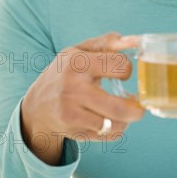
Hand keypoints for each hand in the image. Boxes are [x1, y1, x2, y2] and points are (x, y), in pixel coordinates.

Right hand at [21, 32, 144, 164]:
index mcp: (78, 63)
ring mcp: (72, 113)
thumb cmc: (65, 71)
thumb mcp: (81, 50)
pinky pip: (106, 136)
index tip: (123, 71)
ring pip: (114, 125)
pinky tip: (111, 119)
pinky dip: (116, 129)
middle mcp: (73, 89)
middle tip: (138, 104)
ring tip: (125, 111)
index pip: (119, 67)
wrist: (37, 105)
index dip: (127, 69)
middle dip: (136, 109)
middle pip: (119, 107)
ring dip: (126, 119)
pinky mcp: (73, 132)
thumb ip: (108, 42)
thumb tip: (135, 41)